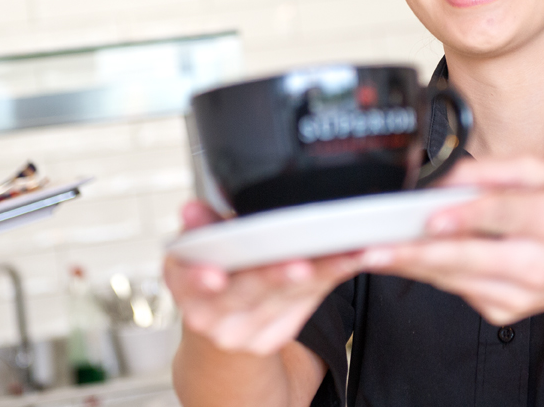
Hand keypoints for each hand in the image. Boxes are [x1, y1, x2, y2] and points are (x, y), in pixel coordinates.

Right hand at [164, 200, 361, 354]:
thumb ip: (201, 227)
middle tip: (299, 264)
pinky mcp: (279, 332)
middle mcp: (214, 319)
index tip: (215, 276)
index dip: (201, 280)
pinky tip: (357, 257)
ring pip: (289, 297)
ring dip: (323, 272)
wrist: (217, 330)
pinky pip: (311, 300)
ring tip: (348, 252)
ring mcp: (248, 331)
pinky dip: (335, 275)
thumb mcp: (195, 251)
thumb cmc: (212, 274)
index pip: (191, 285)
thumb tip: (190, 210)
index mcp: (186, 291)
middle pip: (248, 292)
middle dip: (275, 277)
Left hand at [357, 158, 543, 324]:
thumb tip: (445, 177)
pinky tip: (408, 259)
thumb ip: (495, 171)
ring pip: (454, 278)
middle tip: (374, 248)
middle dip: (416, 252)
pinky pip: (458, 289)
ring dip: (410, 265)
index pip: (502, 215)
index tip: (430, 218)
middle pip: (468, 257)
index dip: (464, 217)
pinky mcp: (505, 311)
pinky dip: (431, 273)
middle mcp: (538, 261)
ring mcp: (522, 294)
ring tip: (372, 252)